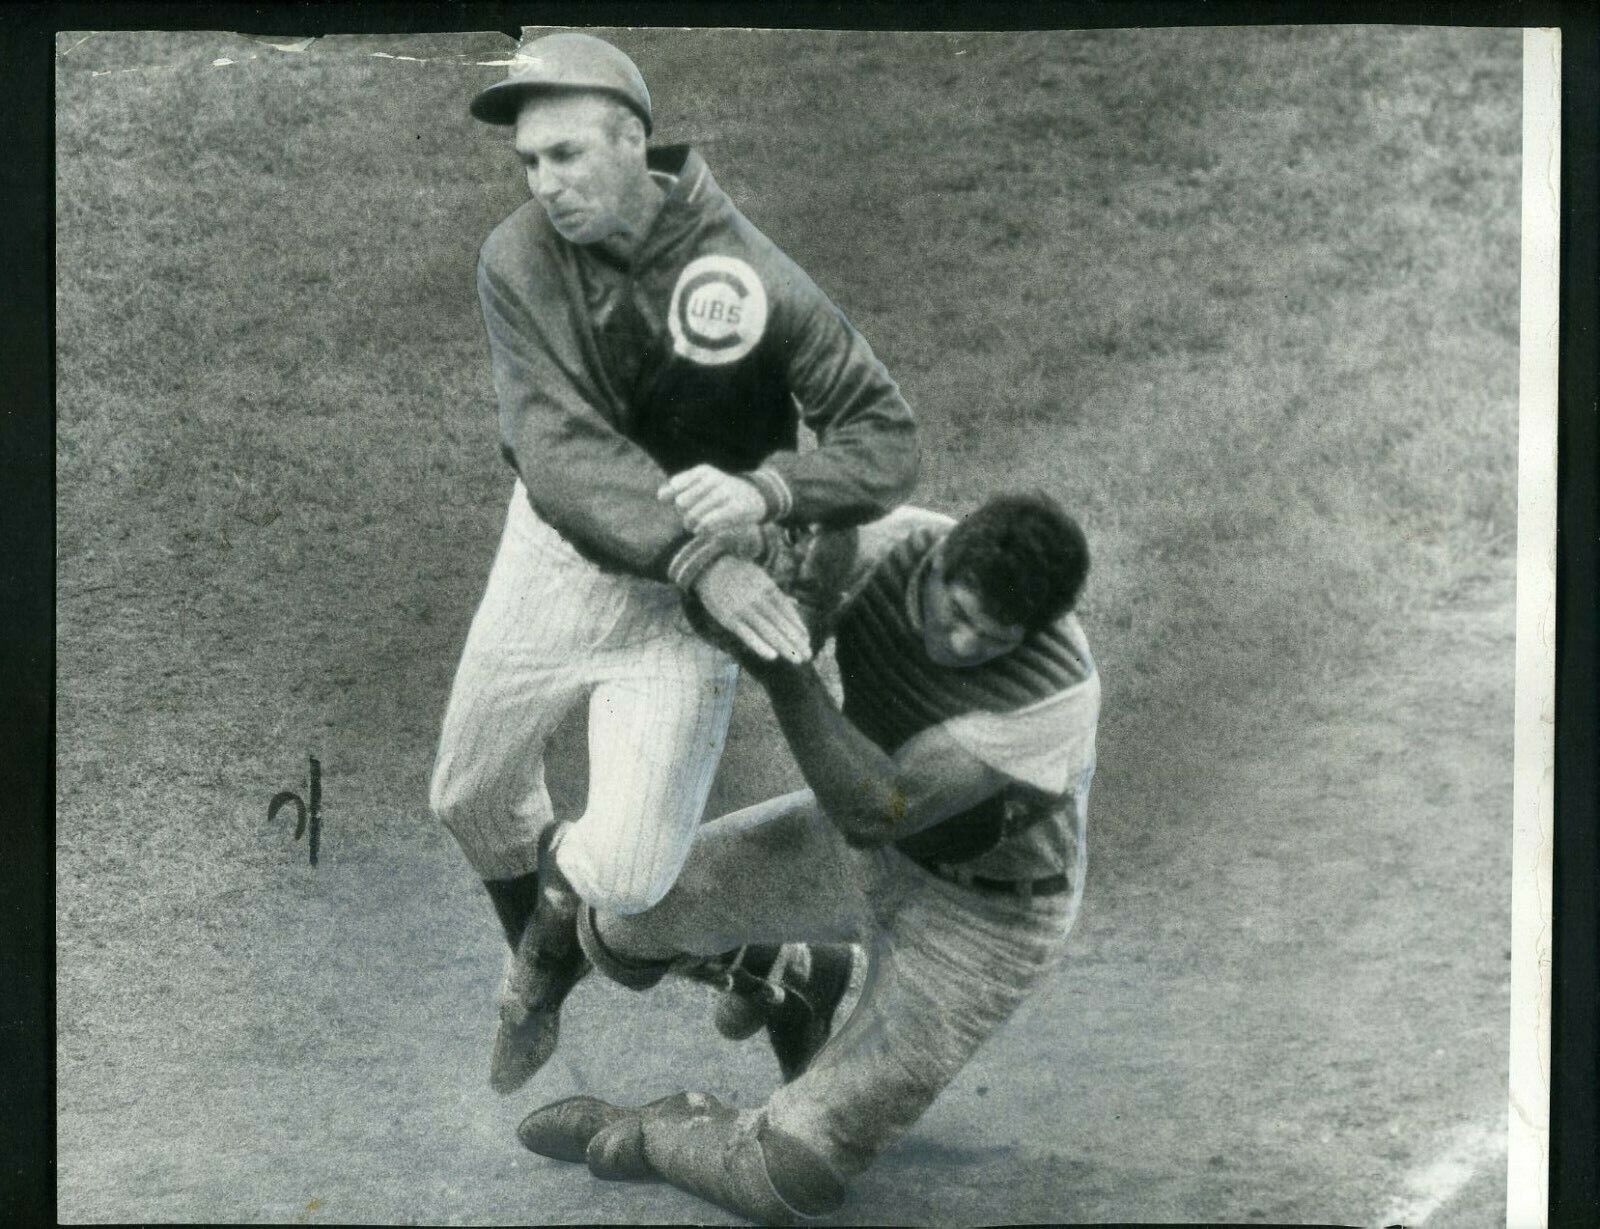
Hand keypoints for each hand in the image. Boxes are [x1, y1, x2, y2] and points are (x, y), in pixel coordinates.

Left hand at [657, 465, 767, 533]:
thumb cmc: (722, 492)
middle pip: (681, 503)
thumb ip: (678, 488)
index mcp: (703, 471)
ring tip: (698, 527)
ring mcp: (725, 493)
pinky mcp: (735, 509)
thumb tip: (660, 496)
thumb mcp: (701, 484)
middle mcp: (713, 479)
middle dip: (684, 513)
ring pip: (693, 515)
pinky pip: (707, 524)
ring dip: (692, 526)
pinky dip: (702, 531)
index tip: (685, 504)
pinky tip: (705, 531)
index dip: (675, 498)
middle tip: (692, 517)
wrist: (755, 497)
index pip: (675, 486)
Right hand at [689, 556, 811, 667]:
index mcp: (766, 586)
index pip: (786, 608)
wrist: (708, 566)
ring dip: (783, 646)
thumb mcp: (759, 576)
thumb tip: (796, 602)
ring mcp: (742, 608)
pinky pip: (746, 633)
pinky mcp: (727, 617)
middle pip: (780, 622)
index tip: (807, 639)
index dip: (797, 624)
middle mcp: (757, 598)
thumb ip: (776, 592)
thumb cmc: (737, 573)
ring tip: (797, 660)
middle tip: (808, 655)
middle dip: (795, 640)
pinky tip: (772, 656)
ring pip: (767, 629)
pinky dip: (759, 644)